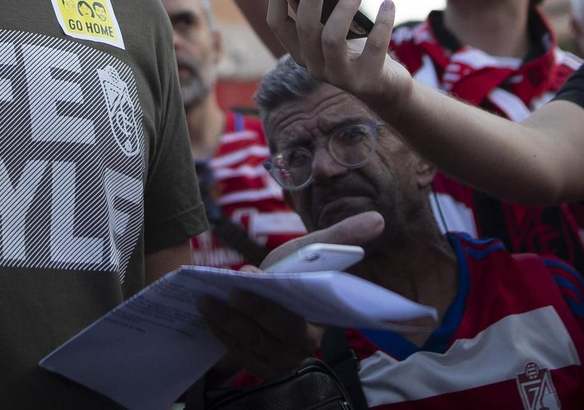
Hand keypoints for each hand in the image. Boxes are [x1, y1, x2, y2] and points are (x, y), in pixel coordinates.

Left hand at [198, 213, 384, 377]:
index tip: (258, 279)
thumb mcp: (312, 251)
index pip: (300, 324)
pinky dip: (219, 332)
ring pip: (250, 347)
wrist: (270, 293)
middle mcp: (300, 349)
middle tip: (231, 290)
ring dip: (227, 323)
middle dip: (250, 314)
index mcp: (319, 324)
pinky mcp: (255, 364)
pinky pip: (235, 352)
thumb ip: (342, 237)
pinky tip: (205, 312)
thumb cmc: (294, 272)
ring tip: (206, 299)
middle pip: (273, 338)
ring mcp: (276, 361)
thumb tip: (378, 219)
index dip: (275, 309)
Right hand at [267, 0, 409, 114]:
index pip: (278, 25)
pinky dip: (382, 22)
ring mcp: (340, 77)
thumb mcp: (332, 32)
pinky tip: (388, 4)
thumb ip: (317, 14)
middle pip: (305, 28)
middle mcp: (315, 67)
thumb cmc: (356, 51)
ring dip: (345, 9)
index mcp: (302, 52)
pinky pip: (374, 46)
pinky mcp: (367, 80)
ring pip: (332, 39)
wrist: (385, 88)